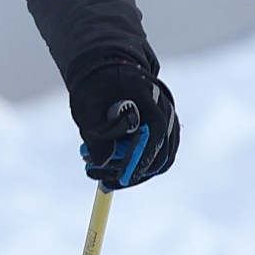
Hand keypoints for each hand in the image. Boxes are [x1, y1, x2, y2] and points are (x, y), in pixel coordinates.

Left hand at [68, 62, 178, 190]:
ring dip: (135, 173)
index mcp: (148, 94)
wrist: (105, 72)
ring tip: (101, 176)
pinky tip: (112, 171)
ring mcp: (168, 119)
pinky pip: (158, 156)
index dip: (141, 158)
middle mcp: (164, 107)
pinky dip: (138, 167)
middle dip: (134, 172)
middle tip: (103, 182)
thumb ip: (96, 132)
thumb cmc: (94, 87)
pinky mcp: (164, 131)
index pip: (156, 132)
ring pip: (162, 158)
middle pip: (162, 151)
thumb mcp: (86, 107)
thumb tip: (103, 162)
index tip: (122, 178)